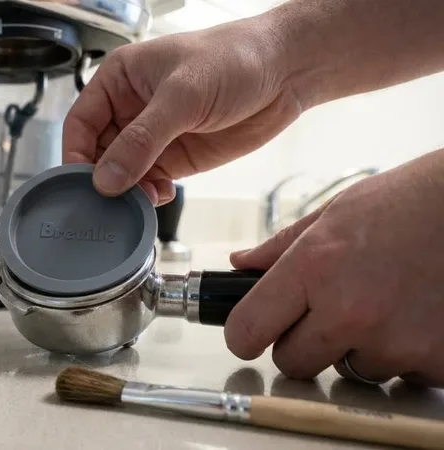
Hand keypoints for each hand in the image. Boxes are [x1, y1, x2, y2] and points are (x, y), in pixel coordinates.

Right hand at [62, 18, 299, 204]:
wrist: (286, 72)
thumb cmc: (234, 59)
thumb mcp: (182, 96)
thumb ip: (142, 139)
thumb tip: (106, 178)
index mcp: (119, 80)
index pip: (80, 124)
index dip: (76, 155)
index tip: (81, 184)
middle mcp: (130, 109)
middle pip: (97, 154)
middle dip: (103, 180)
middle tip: (110, 202)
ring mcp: (152, 136)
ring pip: (122, 174)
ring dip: (126, 192)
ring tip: (139, 201)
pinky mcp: (175, 158)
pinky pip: (149, 183)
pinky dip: (148, 196)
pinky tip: (159, 197)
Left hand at [225, 149, 443, 387]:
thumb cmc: (408, 203)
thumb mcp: (335, 212)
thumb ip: (281, 247)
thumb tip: (240, 265)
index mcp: (313, 267)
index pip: (247, 330)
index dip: (244, 334)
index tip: (251, 333)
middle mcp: (350, 311)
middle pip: (293, 363)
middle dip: (303, 344)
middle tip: (330, 312)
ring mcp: (396, 341)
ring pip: (351, 371)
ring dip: (361, 348)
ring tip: (387, 303)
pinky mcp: (438, 360)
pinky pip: (402, 377)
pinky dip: (408, 356)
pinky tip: (418, 315)